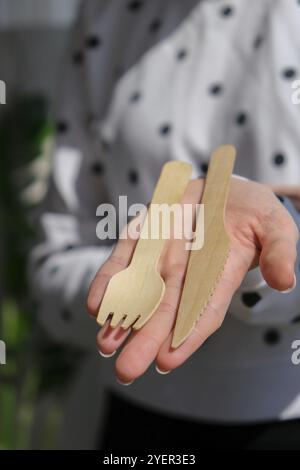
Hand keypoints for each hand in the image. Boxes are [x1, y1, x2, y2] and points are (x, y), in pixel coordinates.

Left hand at [87, 178, 298, 383]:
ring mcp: (163, 256)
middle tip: (127, 371)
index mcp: (219, 276)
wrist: (223, 189)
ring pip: (139, 292)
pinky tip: (97, 303)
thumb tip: (284, 280)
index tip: (167, 360)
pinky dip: (110, 281)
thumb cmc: (253, 213)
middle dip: (145, 341)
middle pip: (165, 312)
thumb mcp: (275, 227)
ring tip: (106, 343)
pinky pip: (124, 260)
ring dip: (121, 318)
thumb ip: (279, 251)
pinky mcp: (144, 236)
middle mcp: (187, 274)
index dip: (187, 335)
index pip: (203, 312)